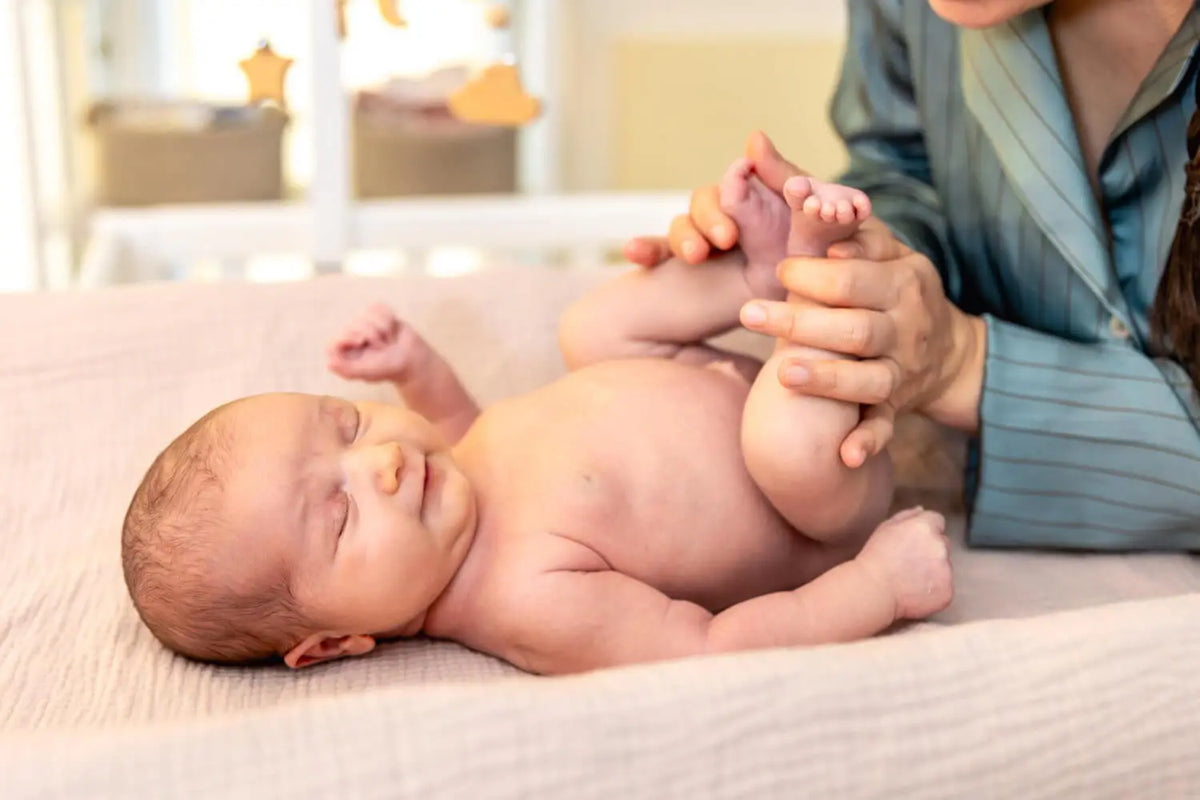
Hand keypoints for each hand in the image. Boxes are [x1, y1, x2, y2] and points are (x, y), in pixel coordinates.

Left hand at [326, 302, 420, 381]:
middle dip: (372, 335)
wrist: (413, 359)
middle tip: (382, 348)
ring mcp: (364, 323)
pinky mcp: (378, 313)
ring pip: (366, 314)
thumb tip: (328, 364)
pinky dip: (388, 318)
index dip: (348, 337)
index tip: (361, 342)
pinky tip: (392, 330)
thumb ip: (347, 369)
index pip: (335, 340)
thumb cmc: (390, 368)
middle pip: (352, 325)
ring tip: (388, 341)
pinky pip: (378, 307)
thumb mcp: (367, 372)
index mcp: (346, 352)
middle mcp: (352, 337)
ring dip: (382, 328)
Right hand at [623, 131, 806, 266]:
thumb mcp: (820, 238)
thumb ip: (804, 194)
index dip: (737, 181)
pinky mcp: (687, 267)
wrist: (805, 320)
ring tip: (696, 256)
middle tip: (726, 239)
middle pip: (706, 199)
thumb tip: (763, 143)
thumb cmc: (818, 270)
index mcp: (765, 203)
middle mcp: (733, 216)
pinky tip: (634, 252)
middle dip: (711, 216)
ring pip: (683, 225)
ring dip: (685, 237)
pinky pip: (660, 253)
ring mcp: (707, 241)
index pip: (739, 178)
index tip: (742, 179)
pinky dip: (646, 248)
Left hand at [740, 222, 986, 466]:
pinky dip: (868, 442)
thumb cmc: (899, 290)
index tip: (779, 270)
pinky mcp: (896, 407)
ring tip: (783, 374)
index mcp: (903, 284)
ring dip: (828, 380)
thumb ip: (859, 233)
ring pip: (868, 379)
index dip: (815, 275)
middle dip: (801, 323)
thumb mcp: (892, 253)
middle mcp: (905, 330)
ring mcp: (902, 372)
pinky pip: (885, 428)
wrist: (951, 352)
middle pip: (854, 328)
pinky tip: (843, 455)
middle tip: (749, 313)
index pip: (854, 279)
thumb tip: (824, 217)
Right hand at [856, 507, 952, 620]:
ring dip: (933, 570)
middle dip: (930, 550)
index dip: (925, 530)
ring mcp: (946, 569)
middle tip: (909, 562)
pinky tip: (915, 592)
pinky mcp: (947, 591)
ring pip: (944, 566)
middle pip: (943, 543)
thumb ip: (906, 515)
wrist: (874, 589)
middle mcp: (940, 546)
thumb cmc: (875, 558)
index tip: (914, 541)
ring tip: (909, 579)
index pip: (937, 520)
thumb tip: (921, 510)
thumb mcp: (885, 528)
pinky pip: (944, 587)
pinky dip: (933, 590)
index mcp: (925, 527)